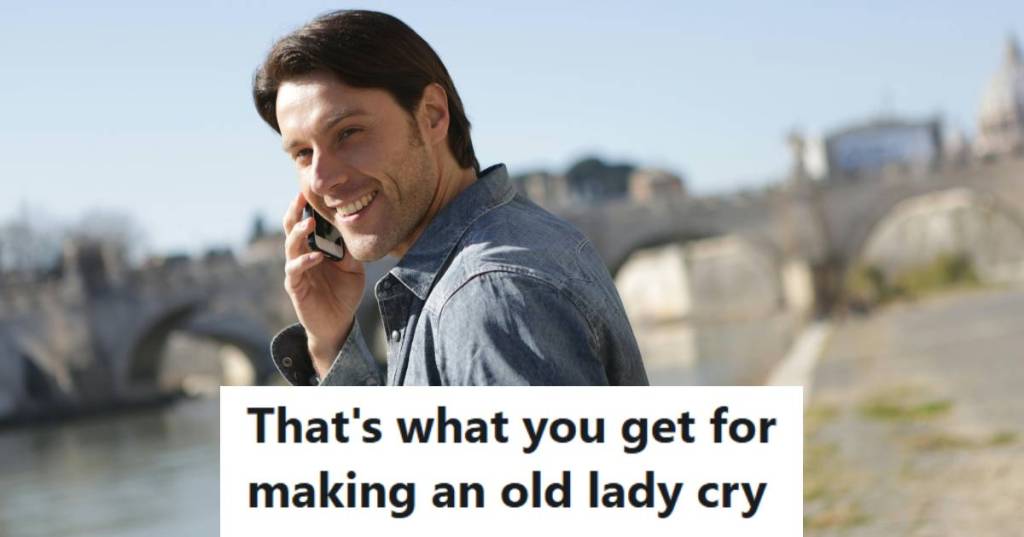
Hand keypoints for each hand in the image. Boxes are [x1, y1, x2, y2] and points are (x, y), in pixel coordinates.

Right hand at [281, 192, 364, 375]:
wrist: (338, 323)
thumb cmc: (343, 293)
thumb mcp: (353, 269)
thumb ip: (350, 251)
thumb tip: (355, 230)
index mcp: (314, 247)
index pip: (307, 222)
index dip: (307, 207)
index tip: (311, 189)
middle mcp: (301, 255)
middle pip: (292, 228)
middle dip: (295, 211)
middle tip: (301, 196)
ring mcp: (296, 271)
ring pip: (291, 247)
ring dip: (299, 233)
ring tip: (310, 223)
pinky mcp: (295, 287)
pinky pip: (295, 271)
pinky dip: (305, 261)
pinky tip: (316, 256)